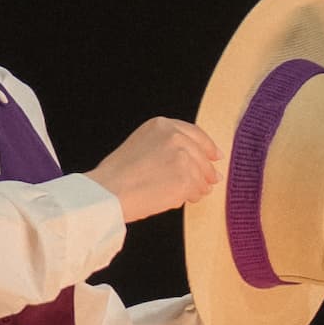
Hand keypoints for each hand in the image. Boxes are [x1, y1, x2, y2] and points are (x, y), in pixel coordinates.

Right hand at [89, 115, 222, 221]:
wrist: (108, 191)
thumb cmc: (117, 175)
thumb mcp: (140, 145)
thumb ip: (166, 147)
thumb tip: (199, 161)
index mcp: (161, 125)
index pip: (194, 133)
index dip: (207, 146)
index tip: (215, 155)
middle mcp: (174, 137)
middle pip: (202, 155)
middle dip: (207, 170)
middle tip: (211, 181)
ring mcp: (182, 157)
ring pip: (202, 174)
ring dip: (198, 186)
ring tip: (188, 194)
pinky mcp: (186, 178)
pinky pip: (197, 190)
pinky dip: (192, 197)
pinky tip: (179, 199)